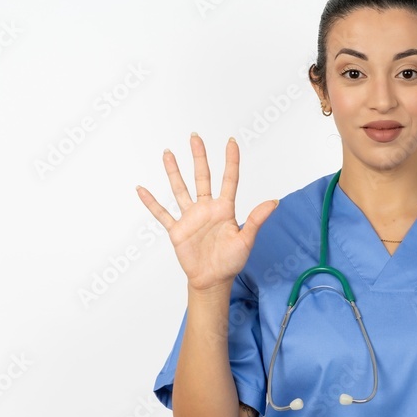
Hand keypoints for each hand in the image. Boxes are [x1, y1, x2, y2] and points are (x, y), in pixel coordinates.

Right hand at [135, 133, 277, 292]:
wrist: (212, 280)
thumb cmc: (231, 262)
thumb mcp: (246, 240)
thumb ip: (256, 220)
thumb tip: (274, 202)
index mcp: (224, 209)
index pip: (229, 180)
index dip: (230, 161)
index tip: (231, 142)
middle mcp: (206, 209)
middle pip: (202, 177)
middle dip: (199, 157)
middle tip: (195, 137)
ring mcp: (190, 218)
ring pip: (180, 189)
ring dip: (174, 172)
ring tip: (168, 153)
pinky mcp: (177, 230)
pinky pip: (162, 214)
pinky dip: (151, 203)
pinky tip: (141, 190)